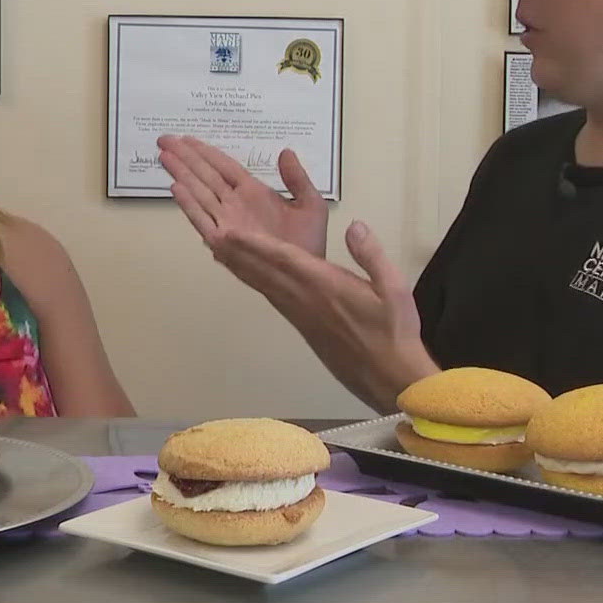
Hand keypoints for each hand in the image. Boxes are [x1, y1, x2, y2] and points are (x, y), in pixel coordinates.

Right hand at [158, 135, 327, 257]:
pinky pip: (201, 218)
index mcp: (254, 193)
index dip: (205, 152)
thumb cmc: (307, 243)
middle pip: (205, 174)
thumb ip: (296, 178)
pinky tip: (176, 187)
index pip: (224, 166)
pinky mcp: (222, 240)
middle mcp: (236, 204)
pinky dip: (189, 203)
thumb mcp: (310, 204)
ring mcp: (227, 221)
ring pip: (199, 190)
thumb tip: (285, 152)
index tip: (187, 139)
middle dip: (185, 156)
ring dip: (181, 172)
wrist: (303, 275)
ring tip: (164, 154)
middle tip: (165, 139)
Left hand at [211, 219, 436, 413]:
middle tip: (207, 230)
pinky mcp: (302, 325)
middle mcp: (304, 300)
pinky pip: (271, 295)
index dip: (255, 244)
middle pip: (262, 271)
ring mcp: (300, 314)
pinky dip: (253, 279)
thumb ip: (372, 255)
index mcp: (326, 287)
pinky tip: (247, 271)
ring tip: (216, 243)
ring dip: (238, 263)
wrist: (388, 376)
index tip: (229, 230)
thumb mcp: (395, 289)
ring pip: (262, 284)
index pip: (284, 261)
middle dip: (234, 249)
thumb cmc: (395, 332)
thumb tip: (354, 226)